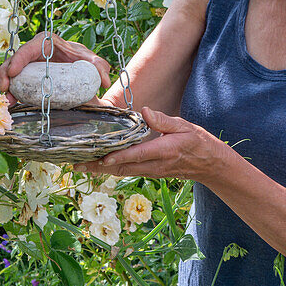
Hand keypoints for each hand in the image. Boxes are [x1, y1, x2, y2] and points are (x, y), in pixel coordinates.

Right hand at [0, 32, 111, 106]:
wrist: (81, 71)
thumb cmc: (83, 61)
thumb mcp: (91, 62)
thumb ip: (99, 66)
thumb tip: (104, 80)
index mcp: (48, 42)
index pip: (30, 47)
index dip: (19, 58)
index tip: (13, 72)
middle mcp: (34, 52)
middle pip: (14, 59)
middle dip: (5, 73)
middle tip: (4, 89)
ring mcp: (28, 65)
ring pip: (10, 72)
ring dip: (6, 85)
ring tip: (8, 101)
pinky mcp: (27, 77)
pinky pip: (15, 83)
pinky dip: (12, 92)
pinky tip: (12, 104)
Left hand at [74, 107, 220, 181]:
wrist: (209, 165)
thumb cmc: (197, 142)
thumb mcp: (184, 126)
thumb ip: (163, 120)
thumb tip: (145, 112)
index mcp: (164, 151)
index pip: (137, 155)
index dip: (119, 157)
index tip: (102, 158)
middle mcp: (155, 165)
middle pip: (122, 167)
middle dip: (99, 167)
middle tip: (77, 166)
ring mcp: (151, 171)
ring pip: (122, 172)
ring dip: (102, 170)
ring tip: (81, 166)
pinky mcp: (150, 172)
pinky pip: (128, 171)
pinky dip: (112, 169)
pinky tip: (99, 165)